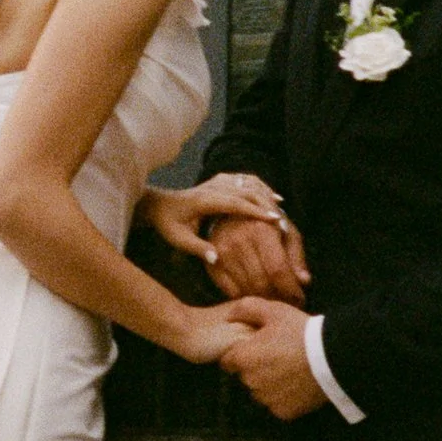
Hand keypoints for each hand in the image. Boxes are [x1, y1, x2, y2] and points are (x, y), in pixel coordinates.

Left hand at [142, 175, 309, 302]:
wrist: (158, 205)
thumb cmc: (168, 224)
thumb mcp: (178, 239)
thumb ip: (197, 248)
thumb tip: (216, 259)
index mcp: (205, 201)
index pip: (235, 203)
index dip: (255, 211)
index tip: (274, 219)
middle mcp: (213, 188)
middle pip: (245, 191)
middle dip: (265, 204)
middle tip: (283, 219)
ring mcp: (217, 183)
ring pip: (246, 183)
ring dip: (264, 194)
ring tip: (281, 208)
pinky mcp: (219, 183)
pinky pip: (243, 180)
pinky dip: (259, 186)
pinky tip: (271, 196)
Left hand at [218, 294, 329, 422]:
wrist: (332, 358)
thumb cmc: (300, 332)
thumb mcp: (274, 311)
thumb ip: (246, 309)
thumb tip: (229, 316)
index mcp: (243, 359)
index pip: (227, 361)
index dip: (239, 353)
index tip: (255, 348)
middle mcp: (251, 382)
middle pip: (245, 376)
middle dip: (255, 367)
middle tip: (276, 356)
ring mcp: (267, 399)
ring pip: (260, 391)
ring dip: (268, 383)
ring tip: (288, 369)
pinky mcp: (283, 412)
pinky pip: (277, 404)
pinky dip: (284, 396)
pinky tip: (296, 383)